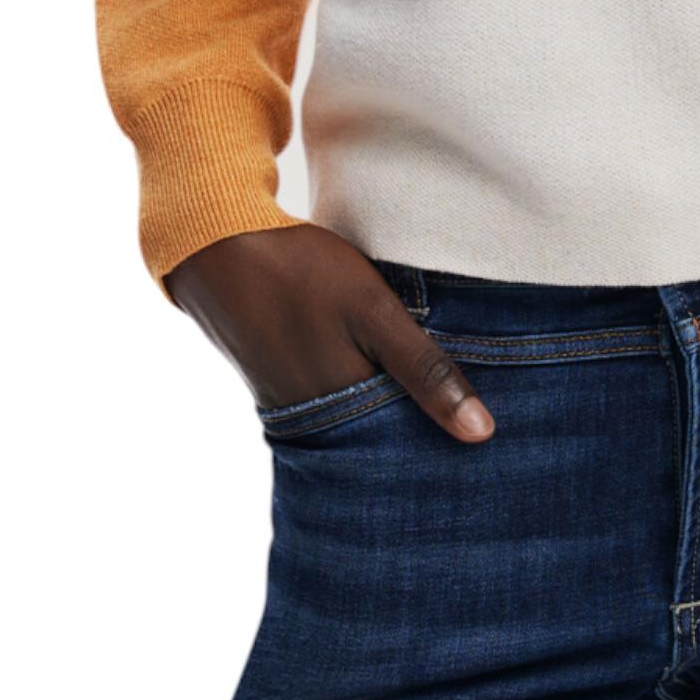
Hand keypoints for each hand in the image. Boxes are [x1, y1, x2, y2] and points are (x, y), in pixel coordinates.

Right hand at [164, 224, 494, 442]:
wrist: (214, 245)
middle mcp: (315, 422)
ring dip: (392, 414)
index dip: (445, 449)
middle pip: (383, 444)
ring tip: (438, 409)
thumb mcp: (373, 311)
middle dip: (422, 438)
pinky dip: (363, 393)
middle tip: (473, 438)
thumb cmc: (299, 274)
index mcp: (342, 413)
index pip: (407, 454)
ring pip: (358, 422)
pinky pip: (334, 401)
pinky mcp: (280, 382)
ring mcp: (292, 403)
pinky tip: (385, 379)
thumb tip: (480, 434)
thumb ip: (425, 369)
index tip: (486, 451)